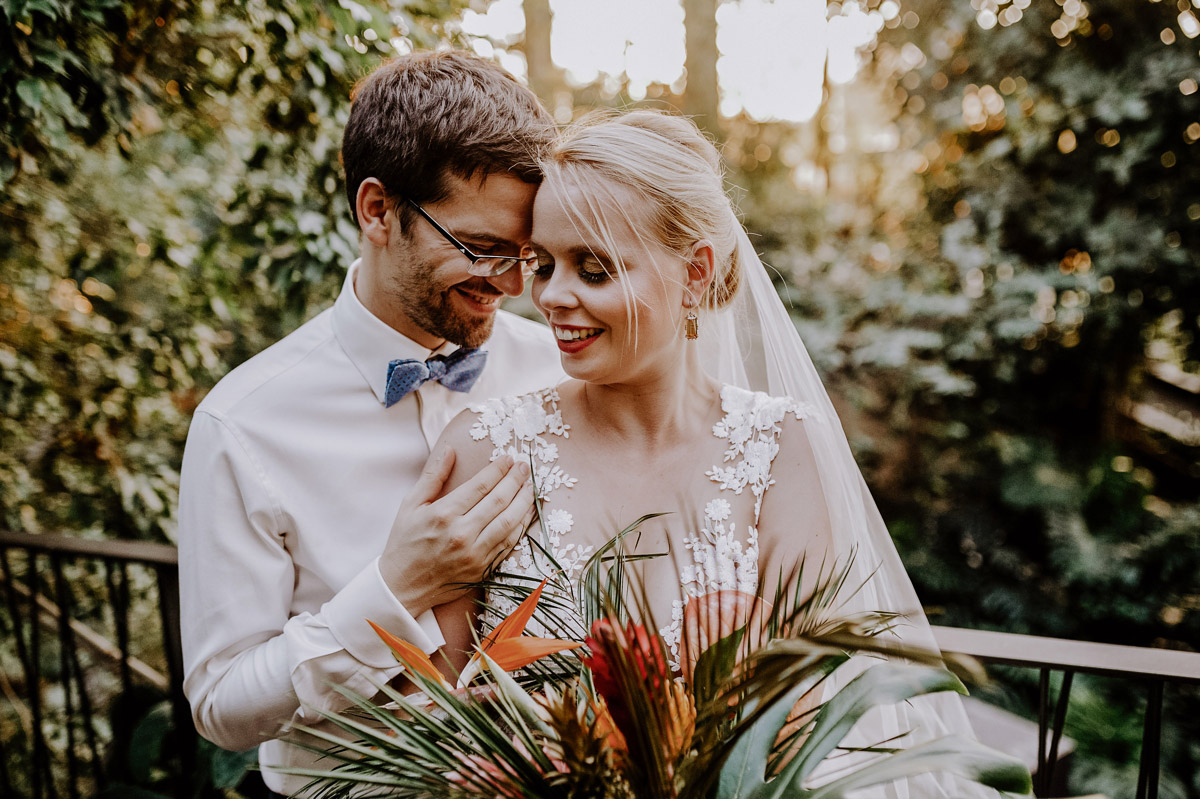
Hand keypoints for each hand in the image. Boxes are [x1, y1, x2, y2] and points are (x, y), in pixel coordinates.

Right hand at [379, 444, 534, 616]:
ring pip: (510, 522)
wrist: (403, 586)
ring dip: (524, 501)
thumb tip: (450, 448)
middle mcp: (461, 534)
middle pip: (499, 500)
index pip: (480, 485)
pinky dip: (522, 526)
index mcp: (443, 514)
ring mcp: (474, 554)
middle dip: (516, 479)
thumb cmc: (405, 542)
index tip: (508, 458)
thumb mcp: (411, 504)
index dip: (498, 469)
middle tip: (525, 467)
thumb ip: (433, 475)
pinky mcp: (483, 569)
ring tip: (530, 486)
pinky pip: (509, 544)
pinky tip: (527, 512)